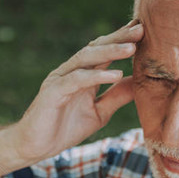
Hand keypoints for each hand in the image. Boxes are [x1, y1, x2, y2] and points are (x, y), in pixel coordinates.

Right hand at [11, 20, 142, 163]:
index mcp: (82, 75)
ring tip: (131, 48)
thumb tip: (139, 83)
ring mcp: (60, 79)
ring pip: (86, 58)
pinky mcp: (53, 92)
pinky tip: (115, 74)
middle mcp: (71, 72)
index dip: (121, 40)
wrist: (36, 147)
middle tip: (140, 30)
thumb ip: (117, 97)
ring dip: (110, 51)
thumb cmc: (64, 129)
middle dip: (118, 38)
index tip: (143, 31)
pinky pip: (77, 80)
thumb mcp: (99, 113)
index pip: (104, 52)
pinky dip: (96, 76)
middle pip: (96, 48)